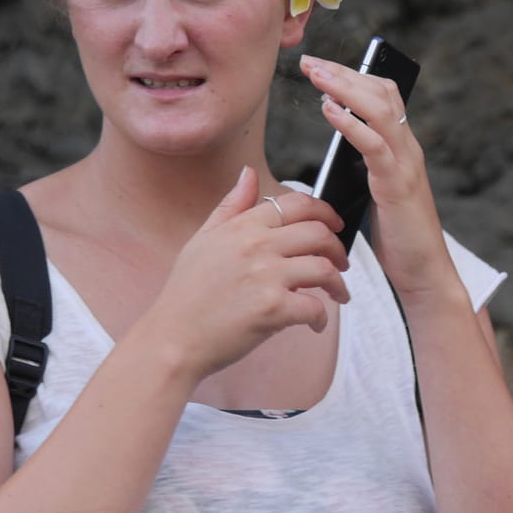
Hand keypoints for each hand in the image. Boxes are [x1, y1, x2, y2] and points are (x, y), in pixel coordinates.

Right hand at [142, 166, 350, 381]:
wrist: (172, 338)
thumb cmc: (186, 294)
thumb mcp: (203, 239)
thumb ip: (231, 206)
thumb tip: (248, 174)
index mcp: (242, 227)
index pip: (297, 204)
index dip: (325, 212)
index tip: (335, 226)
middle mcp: (256, 246)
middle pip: (319, 233)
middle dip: (338, 249)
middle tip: (341, 263)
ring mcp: (265, 277)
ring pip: (325, 269)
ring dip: (339, 284)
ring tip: (338, 295)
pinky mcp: (272, 309)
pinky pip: (315, 307)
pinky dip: (322, 318)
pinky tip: (314, 323)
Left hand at [300, 54, 459, 301]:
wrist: (424, 273)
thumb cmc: (398, 239)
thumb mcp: (376, 194)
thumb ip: (363, 170)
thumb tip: (338, 152)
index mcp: (402, 150)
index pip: (384, 97)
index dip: (354, 77)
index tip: (322, 68)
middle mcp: (408, 150)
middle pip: (381, 94)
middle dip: (343, 73)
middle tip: (309, 62)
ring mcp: (406, 165)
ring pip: (379, 110)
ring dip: (344, 88)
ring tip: (315, 76)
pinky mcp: (397, 185)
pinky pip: (374, 146)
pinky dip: (351, 124)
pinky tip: (330, 111)